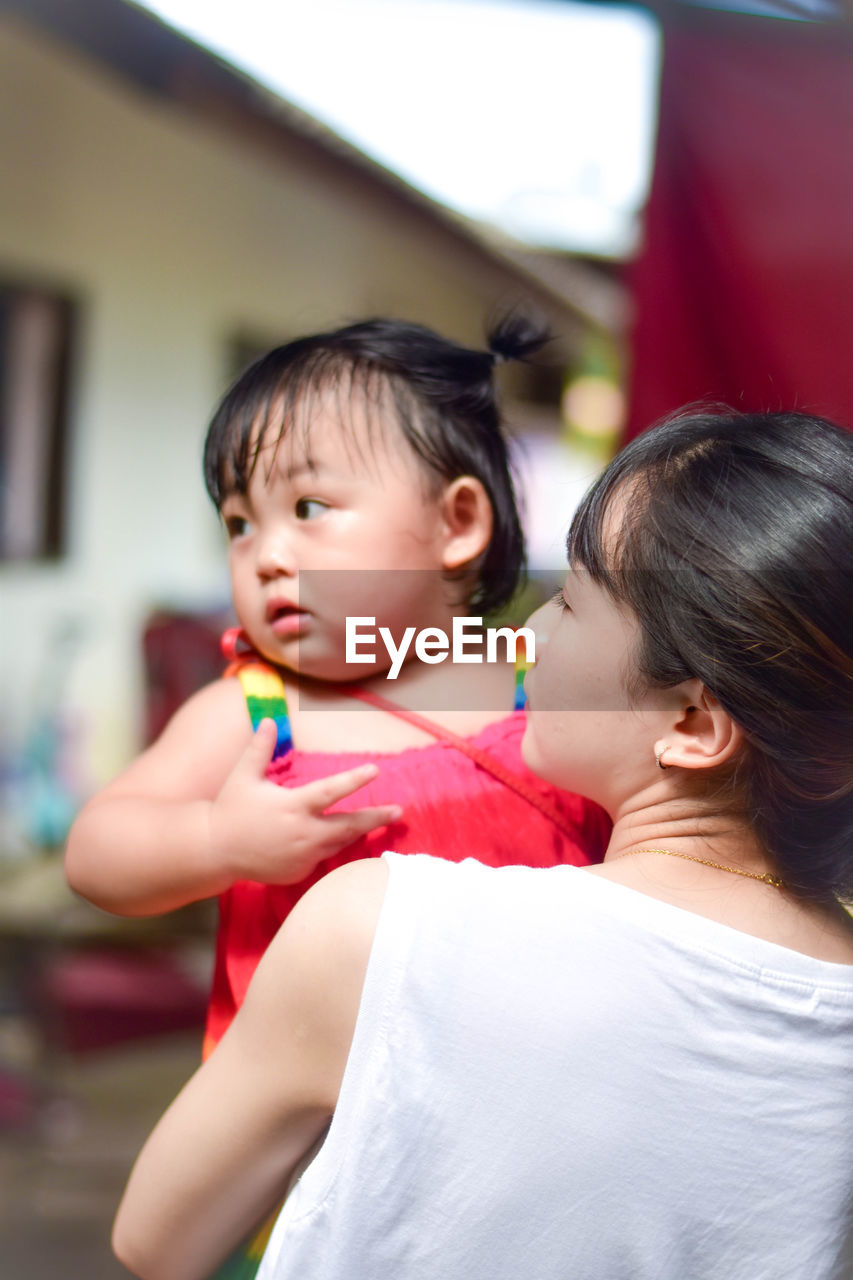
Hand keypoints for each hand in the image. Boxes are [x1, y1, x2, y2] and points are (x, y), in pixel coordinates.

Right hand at [208, 719, 402, 885]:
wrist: (215, 851)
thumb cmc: (231, 809)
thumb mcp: (243, 776)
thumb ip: (259, 748)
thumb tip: (269, 719)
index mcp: (292, 806)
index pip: (330, 791)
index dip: (354, 780)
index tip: (375, 770)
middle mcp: (302, 833)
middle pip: (348, 826)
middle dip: (375, 818)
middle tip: (398, 811)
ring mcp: (302, 856)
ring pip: (339, 843)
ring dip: (359, 832)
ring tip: (381, 821)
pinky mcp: (299, 871)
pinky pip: (322, 857)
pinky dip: (332, 846)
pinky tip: (339, 837)